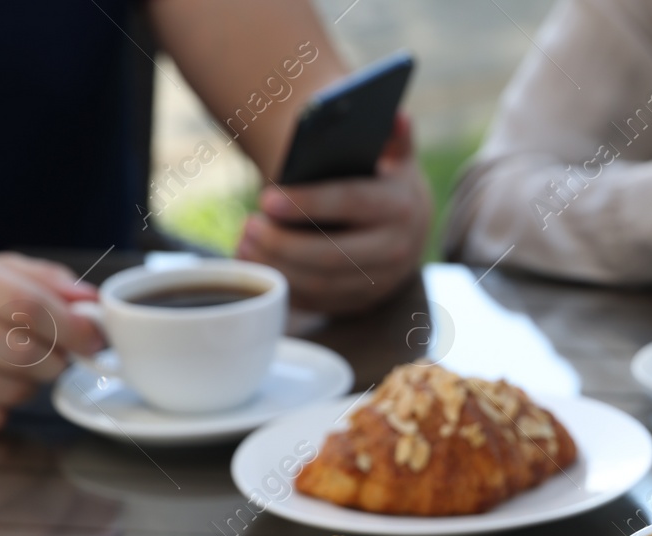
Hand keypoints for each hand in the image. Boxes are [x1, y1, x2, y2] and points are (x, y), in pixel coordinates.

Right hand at [0, 252, 101, 433]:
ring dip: (29, 387)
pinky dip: (0, 408)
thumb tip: (91, 301)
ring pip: (12, 392)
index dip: (74, 329)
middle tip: (55, 358)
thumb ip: (47, 282)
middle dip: (55, 362)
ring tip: (14, 370)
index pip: (30, 307)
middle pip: (24, 355)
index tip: (93, 341)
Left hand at [237, 114, 430, 313]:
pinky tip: (255, 264)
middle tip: (249, 226)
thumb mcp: (395, 155)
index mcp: (402, 207)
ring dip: (278, 266)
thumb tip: (398, 117)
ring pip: (322, 284)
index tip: (266, 198)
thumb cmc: (385, 181)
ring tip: (245, 243)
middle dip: (285, 244)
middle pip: (333, 254)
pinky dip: (282, 285)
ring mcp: (379, 283)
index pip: (352, 202)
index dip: (308, 202)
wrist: (406, 225)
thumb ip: (393, 135)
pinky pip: (316, 302)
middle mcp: (397, 250)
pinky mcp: (360, 302)